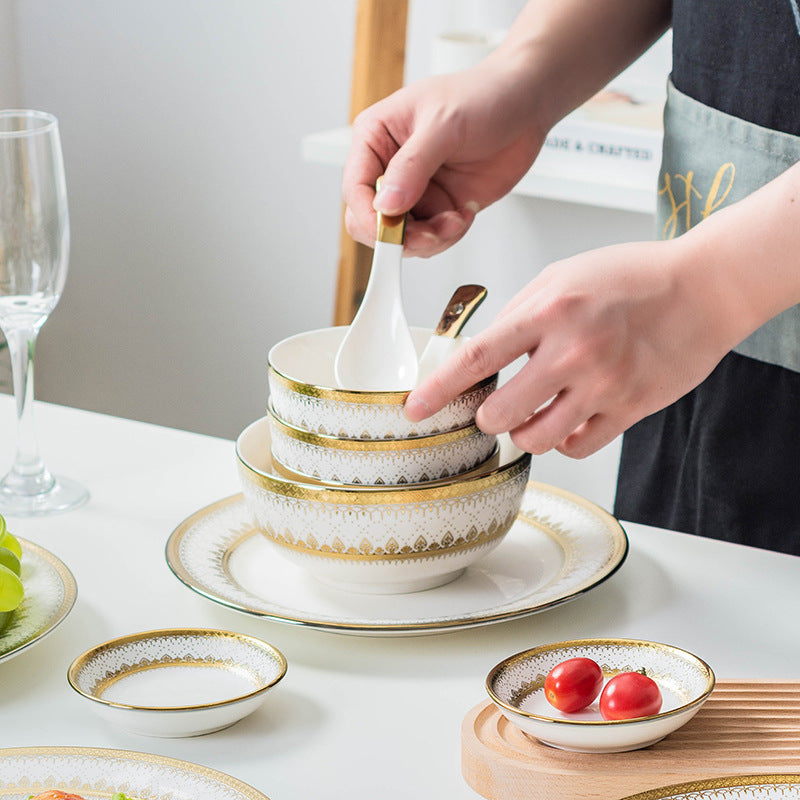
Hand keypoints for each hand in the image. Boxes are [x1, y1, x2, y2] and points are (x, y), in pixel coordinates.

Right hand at [342, 61, 544, 256]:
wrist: (526, 104)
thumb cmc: (483, 96)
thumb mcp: (444, 124)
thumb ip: (412, 165)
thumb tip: (386, 203)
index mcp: (376, 138)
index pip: (356, 188)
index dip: (369, 217)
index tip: (392, 232)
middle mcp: (390, 168)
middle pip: (372, 221)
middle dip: (400, 236)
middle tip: (431, 234)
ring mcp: (416, 191)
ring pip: (403, 237)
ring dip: (430, 239)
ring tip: (456, 219)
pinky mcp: (440, 207)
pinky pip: (431, 239)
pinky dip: (448, 237)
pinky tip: (464, 215)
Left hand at [404, 239, 745, 456]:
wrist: (704, 288)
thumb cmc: (632, 277)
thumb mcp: (562, 276)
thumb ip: (519, 314)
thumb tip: (482, 353)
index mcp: (549, 311)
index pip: (477, 357)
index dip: (438, 389)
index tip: (415, 409)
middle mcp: (574, 351)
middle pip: (500, 413)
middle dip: (484, 417)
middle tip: (489, 408)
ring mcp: (604, 384)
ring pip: (536, 438)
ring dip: (521, 432)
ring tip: (529, 413)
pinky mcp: (630, 409)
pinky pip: (576, 446)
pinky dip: (561, 440)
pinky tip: (565, 420)